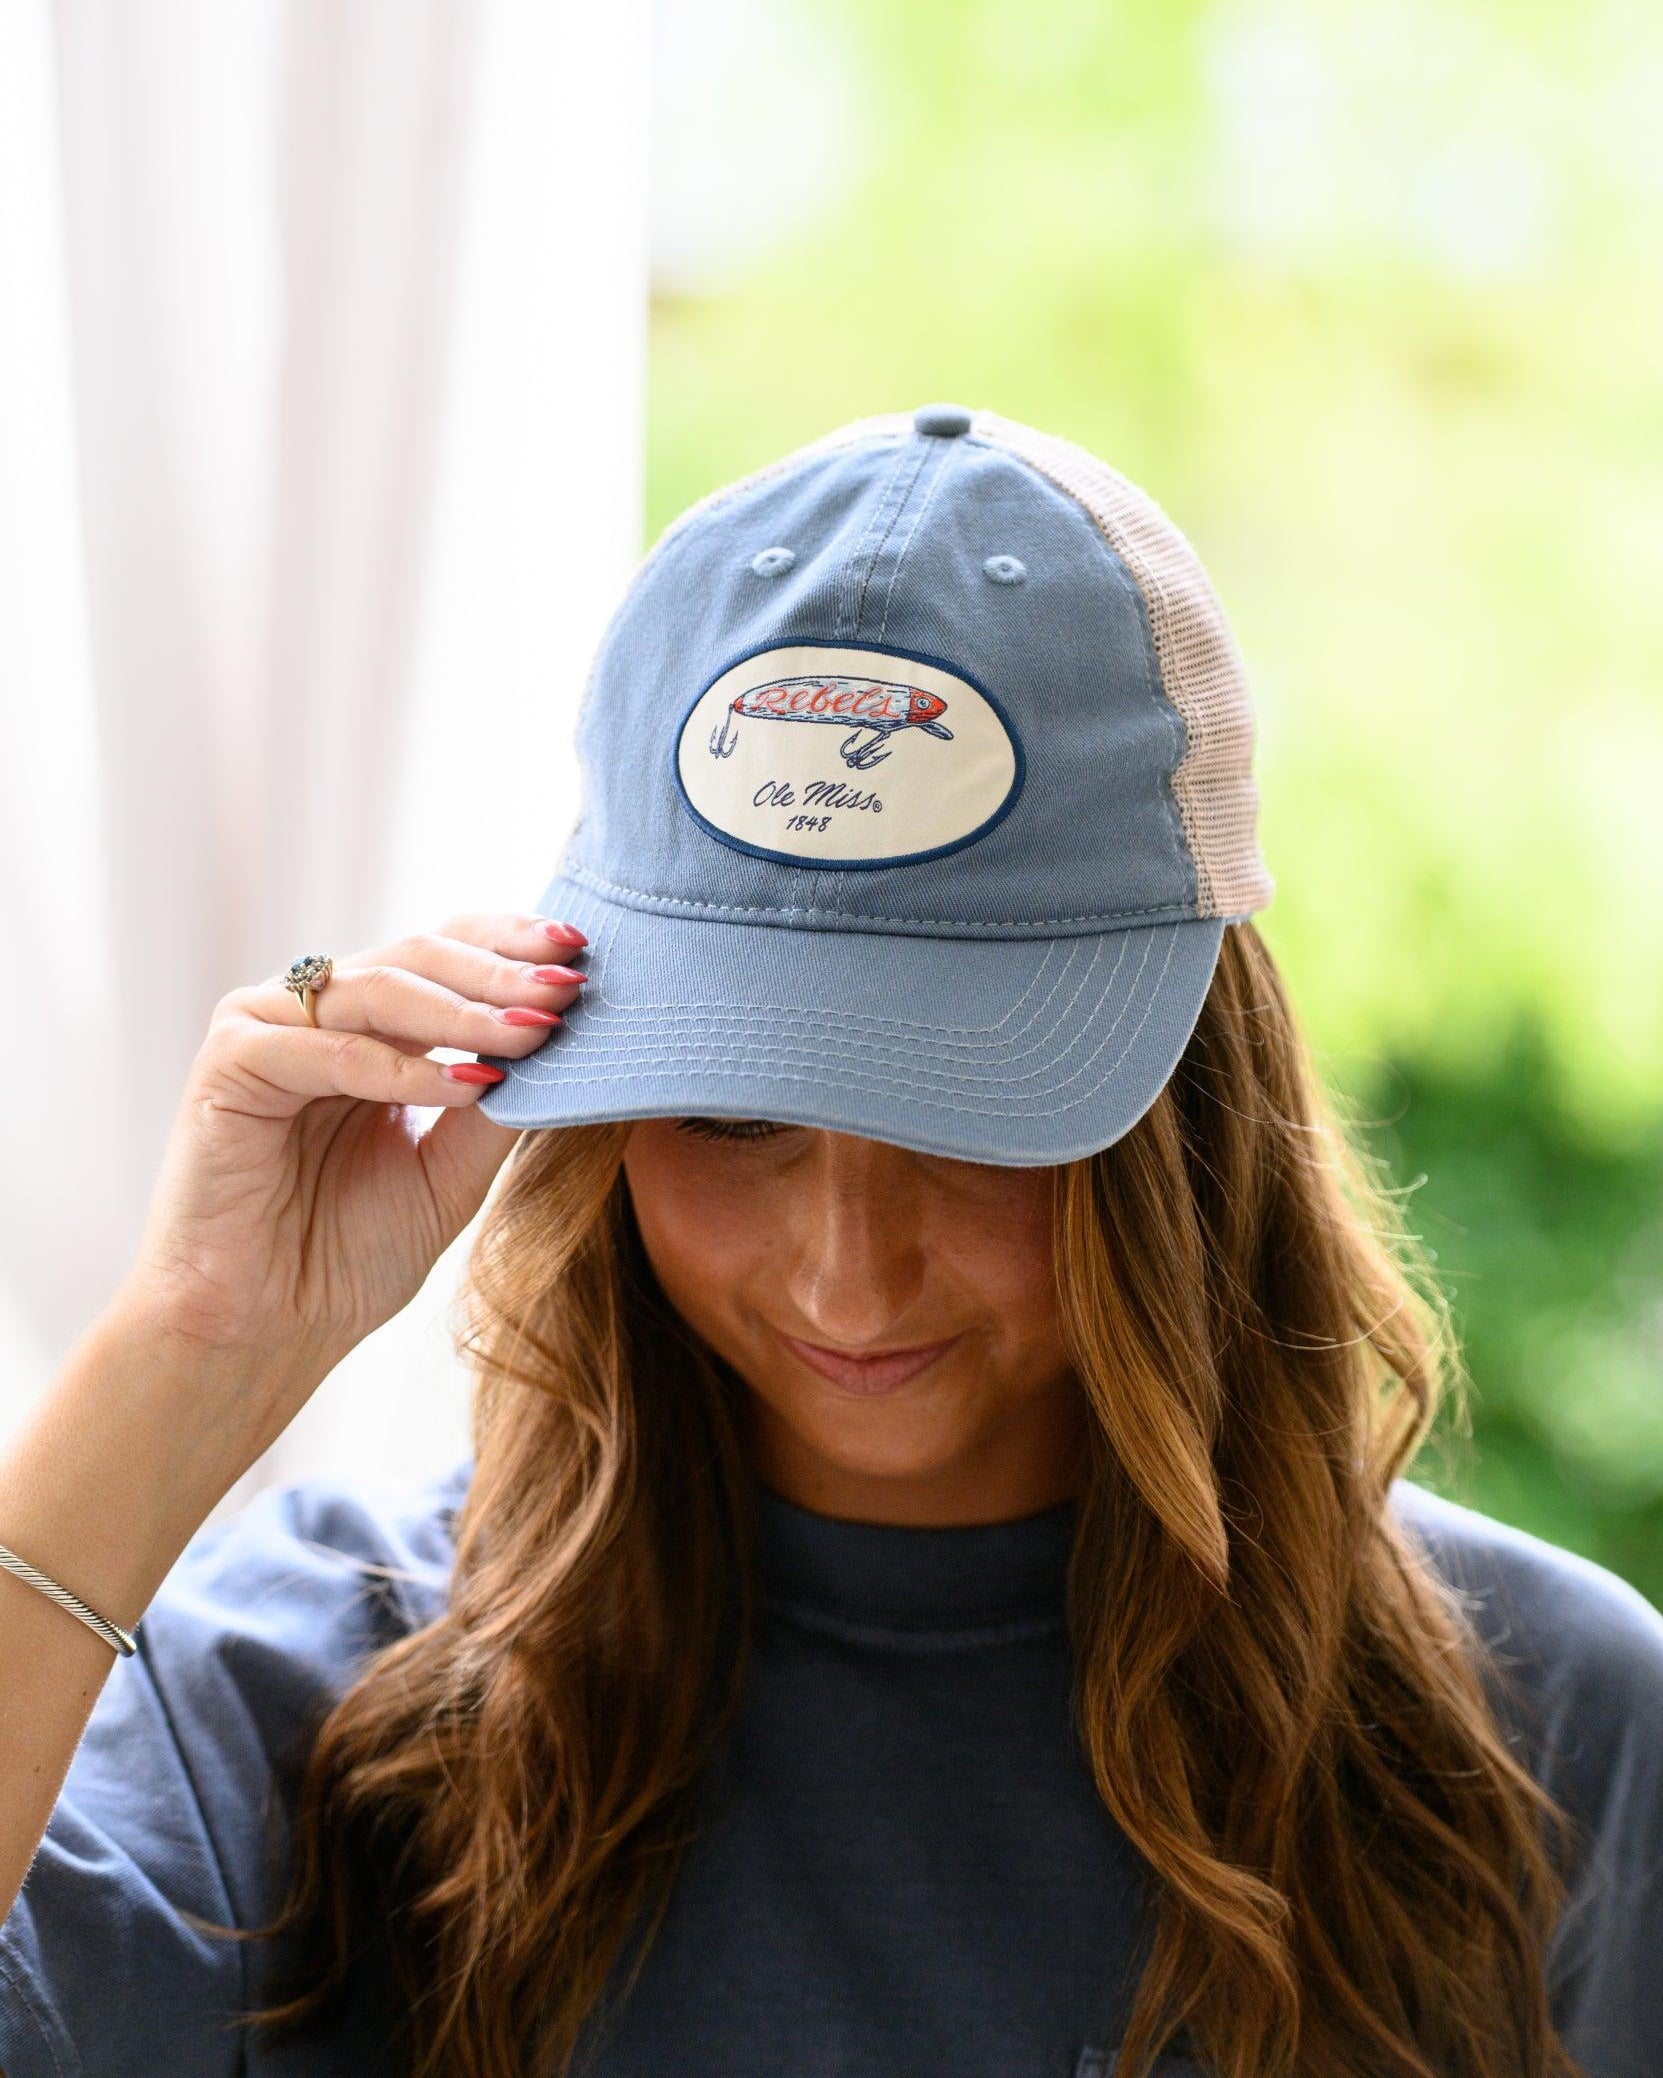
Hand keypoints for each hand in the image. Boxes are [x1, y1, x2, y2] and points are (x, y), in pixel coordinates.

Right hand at [112, 911, 586, 1368]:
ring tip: (532, 1031)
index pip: (447, 953)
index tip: (583, 953)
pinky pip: (329, 1049)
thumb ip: (499, 1108)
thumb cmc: (348, 1254)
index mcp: (372, 1025)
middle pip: (419, 954)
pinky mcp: (229, 1060)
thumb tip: (572, 1043)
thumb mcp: (452, 1173)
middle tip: (567, 986)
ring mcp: (269, 1027)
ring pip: (379, 987)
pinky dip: (400, 1067)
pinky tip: (462, 1085)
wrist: (264, 1329)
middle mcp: (319, 1011)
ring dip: (464, 1011)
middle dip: (501, 972)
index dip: (511, 945)